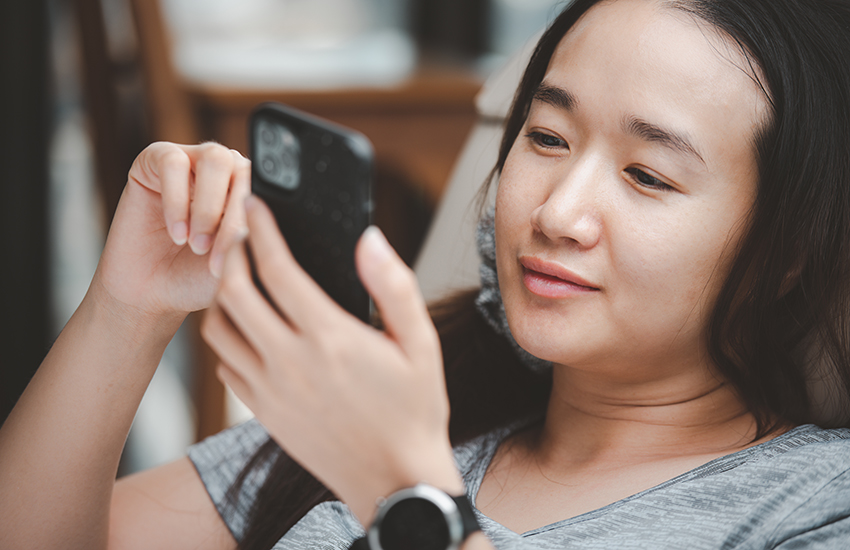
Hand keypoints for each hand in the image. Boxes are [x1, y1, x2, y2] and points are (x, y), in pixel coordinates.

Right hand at [96, 142, 250, 317]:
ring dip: (208, 207)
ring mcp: (192, 160)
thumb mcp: (236, 264)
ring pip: (215, 159)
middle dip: (233, 217)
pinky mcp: (154, 159)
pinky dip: (176, 201)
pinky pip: (173, 163)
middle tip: (215, 257)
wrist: (150, 293)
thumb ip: (255, 239)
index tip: (247, 258)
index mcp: (251, 188)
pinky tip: (176, 233)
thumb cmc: (196, 277)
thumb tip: (267, 223)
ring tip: (196, 244)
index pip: (267, 187)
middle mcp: (225, 169)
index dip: (259, 221)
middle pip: (243, 169)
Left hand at [202, 196, 463, 524]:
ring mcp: (270, 391)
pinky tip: (246, 326)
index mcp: (330, 339)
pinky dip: (226, 336)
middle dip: (230, 252)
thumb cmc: (414, 409)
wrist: (394, 480)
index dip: (262, 229)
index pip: (278, 270)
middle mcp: (290, 363)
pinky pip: (225, 365)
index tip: (255, 204)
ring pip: (218, 329)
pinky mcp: (263, 412)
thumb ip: (393, 285)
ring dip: (221, 295)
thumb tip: (369, 238)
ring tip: (238, 276)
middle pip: (234, 292)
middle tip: (239, 232)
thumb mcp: (420, 343)